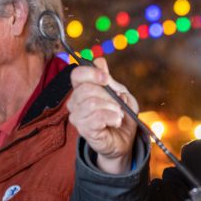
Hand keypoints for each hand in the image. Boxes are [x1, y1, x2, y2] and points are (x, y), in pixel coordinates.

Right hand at [67, 58, 138, 173]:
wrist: (125, 138)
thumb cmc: (120, 114)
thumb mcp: (120, 93)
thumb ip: (109, 79)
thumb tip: (99, 62)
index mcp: (82, 89)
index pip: (77, 74)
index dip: (91, 73)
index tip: (106, 78)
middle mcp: (75, 102)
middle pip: (86, 89)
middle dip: (108, 95)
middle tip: (119, 104)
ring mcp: (77, 117)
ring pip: (92, 104)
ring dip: (112, 108)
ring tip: (119, 114)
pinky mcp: (84, 130)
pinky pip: (97, 118)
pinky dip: (112, 117)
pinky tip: (116, 122)